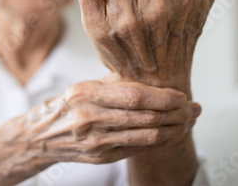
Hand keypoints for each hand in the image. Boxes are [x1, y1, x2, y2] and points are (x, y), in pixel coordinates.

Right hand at [21, 77, 200, 163]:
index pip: (134, 95)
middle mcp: (89, 118)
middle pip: (145, 117)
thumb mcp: (87, 86)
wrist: (43, 135)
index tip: (181, 95)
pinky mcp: (101, 157)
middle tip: (193, 108)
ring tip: (189, 121)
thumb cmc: (68, 106)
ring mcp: (95, 141)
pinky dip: (161, 142)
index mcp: (85, 93)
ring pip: (147, 136)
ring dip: (175, 129)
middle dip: (176, 113)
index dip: (164, 96)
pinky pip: (140, 149)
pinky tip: (173, 134)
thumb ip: (117, 82)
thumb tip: (157, 79)